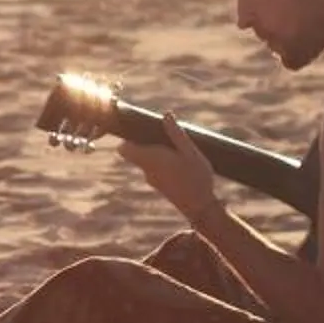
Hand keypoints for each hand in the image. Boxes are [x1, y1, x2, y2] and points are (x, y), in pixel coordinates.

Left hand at [122, 110, 219, 225]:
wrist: (200, 208)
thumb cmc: (196, 177)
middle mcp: (147, 169)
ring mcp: (152, 179)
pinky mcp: (160, 186)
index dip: (126, 137)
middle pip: (134, 152)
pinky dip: (161, 163)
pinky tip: (179, 161)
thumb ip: (176, 134)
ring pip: (145, 161)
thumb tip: (166, 115)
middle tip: (160, 133)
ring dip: (155, 152)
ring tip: (174, 146)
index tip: (137, 128)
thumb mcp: (190, 152)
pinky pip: (154, 169)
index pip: (123, 148)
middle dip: (144, 142)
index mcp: (150, 158)